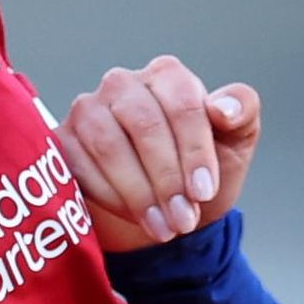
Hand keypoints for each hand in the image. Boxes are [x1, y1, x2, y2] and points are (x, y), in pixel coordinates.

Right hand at [66, 57, 259, 251]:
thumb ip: (242, 113)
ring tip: (164, 227)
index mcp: (169, 76)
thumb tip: (223, 107)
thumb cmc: (199, 167)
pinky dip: (111, 198)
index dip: (195, 152)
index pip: (183, 105)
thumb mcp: (235, 142)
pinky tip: (135, 217)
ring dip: (139, 193)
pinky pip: (80, 166)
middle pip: (144, 124)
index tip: (204, 192)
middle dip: (168, 179)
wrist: (165, 205)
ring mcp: (88, 109)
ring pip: (109, 145)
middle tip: (184, 220)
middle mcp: (124, 84)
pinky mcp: (62, 140)